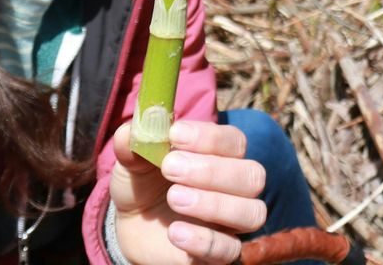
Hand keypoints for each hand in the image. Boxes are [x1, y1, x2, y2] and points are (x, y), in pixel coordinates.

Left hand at [110, 119, 266, 263]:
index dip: (209, 137)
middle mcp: (235, 187)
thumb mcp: (133, 163)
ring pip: (252, 212)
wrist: (131, 226)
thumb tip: (130, 131)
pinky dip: (204, 240)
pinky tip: (175, 232)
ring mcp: (230, 222)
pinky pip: (229, 250)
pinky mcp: (219, 254)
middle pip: (252, 175)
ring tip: (174, 198)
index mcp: (221, 156)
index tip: (175, 134)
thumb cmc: (143, 184)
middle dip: (211, 170)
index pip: (234, 141)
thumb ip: (134, 145)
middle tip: (170, 167)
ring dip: (214, 204)